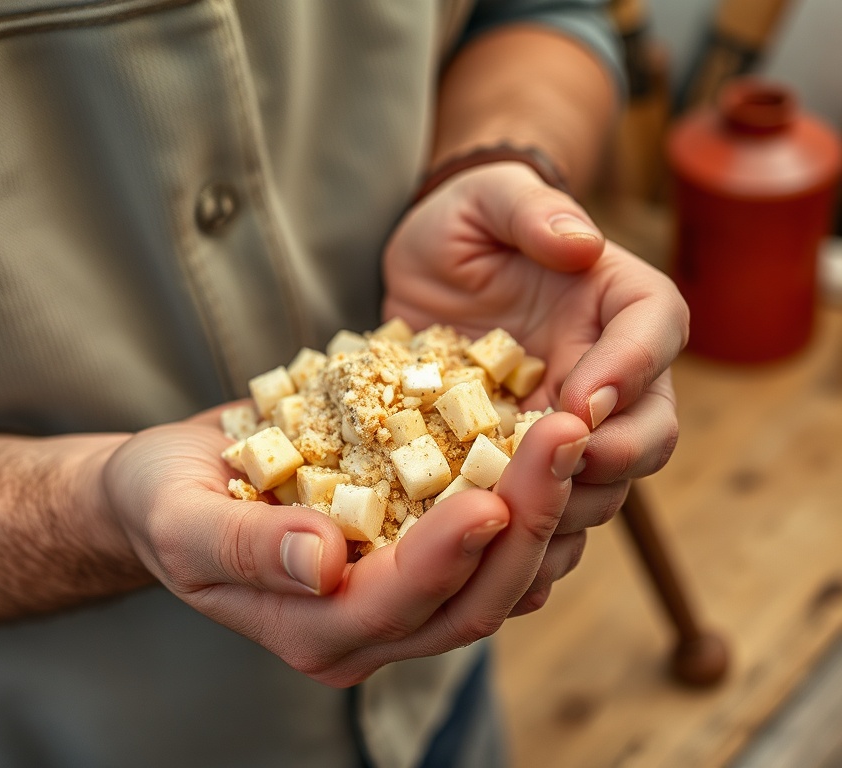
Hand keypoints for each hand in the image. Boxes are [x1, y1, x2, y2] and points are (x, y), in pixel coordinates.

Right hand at [102, 403, 588, 686]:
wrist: (170, 489)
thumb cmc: (163, 502)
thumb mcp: (181, 520)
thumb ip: (244, 548)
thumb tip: (322, 562)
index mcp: (313, 631)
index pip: (399, 605)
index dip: (448, 556)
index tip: (491, 494)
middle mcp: (369, 627)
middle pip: (473, 598)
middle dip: (527, 520)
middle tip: (567, 438)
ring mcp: (400, 592)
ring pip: (499, 574)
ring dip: (545, 506)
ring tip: (576, 428)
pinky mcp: (415, 548)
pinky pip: (490, 538)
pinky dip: (527, 495)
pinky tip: (547, 436)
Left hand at [383, 162, 688, 612]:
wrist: (428, 270)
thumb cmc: (466, 222)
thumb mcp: (489, 199)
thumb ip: (533, 212)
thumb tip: (581, 244)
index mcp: (620, 302)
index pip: (655, 334)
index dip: (630, 372)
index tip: (578, 401)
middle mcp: (611, 369)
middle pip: (651, 427)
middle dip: (615, 458)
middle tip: (558, 474)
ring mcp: (570, 421)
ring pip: (604, 483)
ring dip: (572, 510)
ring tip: (521, 530)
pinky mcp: (525, 458)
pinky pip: (548, 507)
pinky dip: (531, 539)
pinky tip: (496, 564)